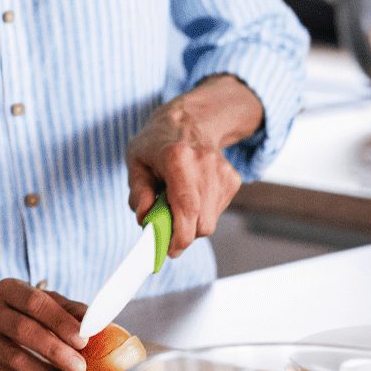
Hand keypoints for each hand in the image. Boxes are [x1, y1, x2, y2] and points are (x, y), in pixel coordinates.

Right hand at [0, 278, 88, 370]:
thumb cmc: (17, 310)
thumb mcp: (39, 300)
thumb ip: (68, 310)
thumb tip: (98, 325)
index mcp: (8, 289)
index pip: (35, 302)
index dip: (60, 321)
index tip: (83, 340)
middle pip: (24, 330)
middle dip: (55, 351)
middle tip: (80, 367)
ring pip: (13, 359)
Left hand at [126, 76, 261, 256]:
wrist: (190, 120)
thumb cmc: (157, 142)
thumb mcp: (136, 161)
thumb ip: (138, 192)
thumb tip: (145, 220)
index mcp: (177, 158)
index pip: (186, 207)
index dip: (179, 236)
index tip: (168, 251)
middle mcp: (205, 165)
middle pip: (202, 223)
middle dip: (182, 234)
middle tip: (163, 227)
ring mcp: (223, 173)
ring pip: (210, 221)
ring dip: (190, 223)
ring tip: (175, 200)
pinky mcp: (234, 180)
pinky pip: (216, 213)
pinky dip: (201, 212)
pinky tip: (191, 193)